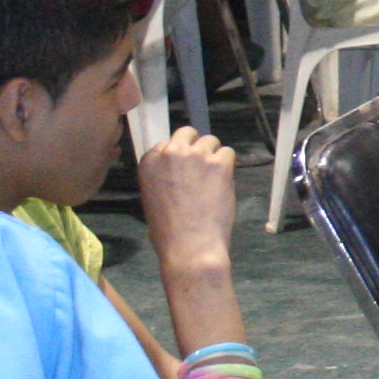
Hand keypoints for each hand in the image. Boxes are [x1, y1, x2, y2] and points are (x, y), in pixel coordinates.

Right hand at [136, 128, 243, 282]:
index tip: (182, 170)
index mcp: (149, 161)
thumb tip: (177, 169)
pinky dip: (228, 165)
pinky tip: (224, 182)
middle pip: (188, 133)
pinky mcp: (219, 163)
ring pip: (211, 140)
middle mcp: (171, 152)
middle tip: (201, 167)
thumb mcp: (152, 197)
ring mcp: (197, 155)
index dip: (177, 156)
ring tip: (213, 178)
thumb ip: (162, 175)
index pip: (165, 144)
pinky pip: (228, 152)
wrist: (190, 246)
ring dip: (213, 155)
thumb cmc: (167, 231)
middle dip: (195, 146)